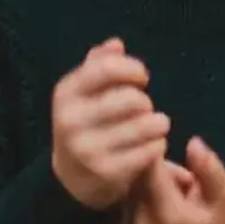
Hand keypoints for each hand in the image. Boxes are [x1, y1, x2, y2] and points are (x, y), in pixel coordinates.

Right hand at [47, 39, 170, 210]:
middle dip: (146, 102)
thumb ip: (99, 65)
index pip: (108, 68)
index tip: (142, 78)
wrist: (71, 178)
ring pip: (146, 125)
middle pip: (133, 98)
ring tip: (154, 127)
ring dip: (158, 124)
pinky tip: (152, 146)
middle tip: (144, 110)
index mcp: (66, 94)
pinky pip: (151, 150)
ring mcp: (88, 149)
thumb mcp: (84, 93)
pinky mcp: (107, 173)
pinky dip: (158, 146)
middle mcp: (71, 121)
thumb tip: (116, 45)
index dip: (134, 69)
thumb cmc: (86, 123)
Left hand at [116, 136, 224, 223]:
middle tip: (175, 178)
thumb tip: (193, 142)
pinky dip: (134, 200)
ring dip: (142, 184)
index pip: (149, 168)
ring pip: (126, 190)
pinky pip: (121, 205)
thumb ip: (210, 169)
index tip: (166, 150)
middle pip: (135, 177)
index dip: (156, 153)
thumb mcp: (223, 197)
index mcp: (168, 216)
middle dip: (152, 170)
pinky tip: (153, 208)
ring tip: (166, 195)